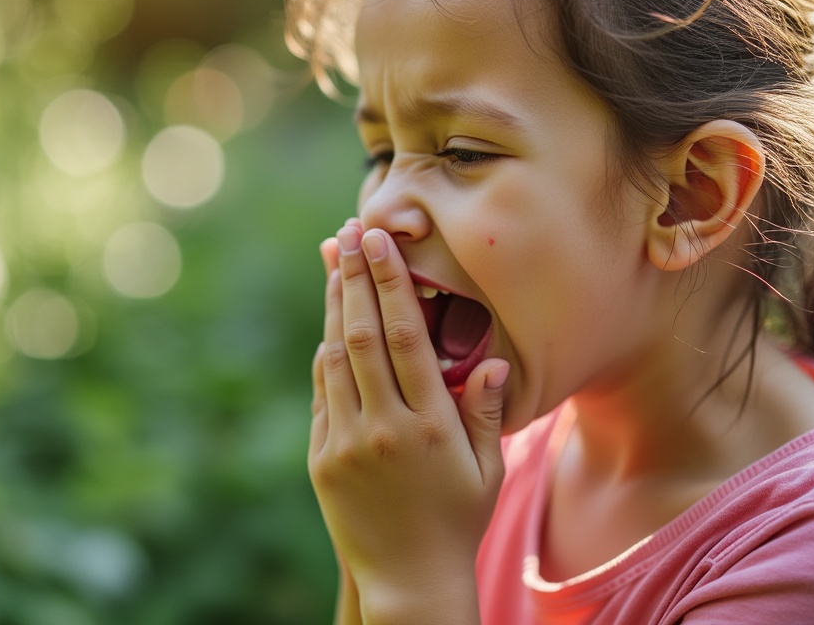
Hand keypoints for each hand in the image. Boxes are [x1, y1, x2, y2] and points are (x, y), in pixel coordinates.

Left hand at [310, 221, 508, 622]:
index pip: (405, 337)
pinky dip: (326, 354)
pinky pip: (322, 393)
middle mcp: (384, 427)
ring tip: (335, 262)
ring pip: (335, 357)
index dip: (390, 284)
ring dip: (335, 306)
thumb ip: (486, 414)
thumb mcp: (487, 471)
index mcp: (430, 426)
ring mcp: (347, 442)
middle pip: (363, 335)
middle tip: (348, 232)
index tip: (380, 242)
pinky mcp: (323, 457)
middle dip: (355, 277)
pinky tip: (331, 325)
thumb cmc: (458, 523)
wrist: (408, 581)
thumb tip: (491, 362)